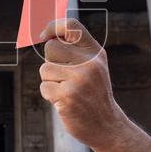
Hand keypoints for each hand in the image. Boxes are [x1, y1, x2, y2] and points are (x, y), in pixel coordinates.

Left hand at [39, 19, 122, 149]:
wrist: (107, 126)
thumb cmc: (93, 95)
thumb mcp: (93, 67)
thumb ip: (75, 50)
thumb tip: (46, 35)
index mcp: (95, 53)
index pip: (71, 26)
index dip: (53, 26)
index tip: (43, 35)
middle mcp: (89, 63)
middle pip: (51, 48)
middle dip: (51, 62)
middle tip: (64, 77)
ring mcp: (79, 79)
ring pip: (45, 69)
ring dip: (50, 82)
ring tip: (67, 91)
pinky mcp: (68, 96)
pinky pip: (44, 87)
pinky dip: (49, 96)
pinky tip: (64, 101)